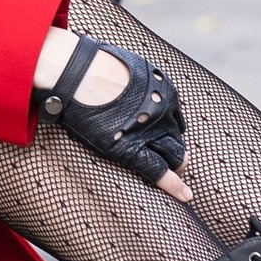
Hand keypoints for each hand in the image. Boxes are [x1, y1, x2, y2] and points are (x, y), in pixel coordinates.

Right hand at [32, 27, 191, 196]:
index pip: (176, 118)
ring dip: (175, 165)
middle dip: (176, 150)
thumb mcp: (130, 64)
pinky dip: (174, 186)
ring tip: (173, 174)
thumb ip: (140, 78)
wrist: (75, 71)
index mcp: (163, 91)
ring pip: (173, 156)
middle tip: (172, 160)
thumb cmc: (94, 63)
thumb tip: (133, 81)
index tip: (165, 136)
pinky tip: (185, 196)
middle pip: (178, 139)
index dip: (170, 130)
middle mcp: (162, 112)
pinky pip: (158, 172)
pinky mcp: (131, 150)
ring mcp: (149, 132)